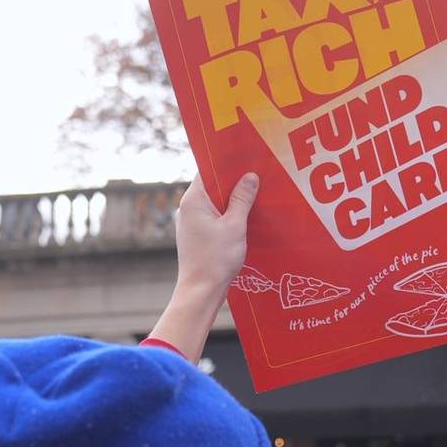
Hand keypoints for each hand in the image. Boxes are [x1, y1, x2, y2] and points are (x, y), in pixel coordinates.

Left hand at [146, 170, 260, 362]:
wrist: (201, 291)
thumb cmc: (216, 259)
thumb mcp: (235, 226)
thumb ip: (242, 199)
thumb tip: (250, 177)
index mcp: (194, 200)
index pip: (208, 170)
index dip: (226, 161)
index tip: (245, 155)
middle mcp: (189, 207)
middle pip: (213, 185)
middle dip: (234, 180)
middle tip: (257, 173)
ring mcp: (192, 222)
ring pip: (215, 202)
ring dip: (233, 199)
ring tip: (256, 194)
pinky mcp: (198, 235)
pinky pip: (215, 216)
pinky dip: (229, 214)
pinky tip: (247, 218)